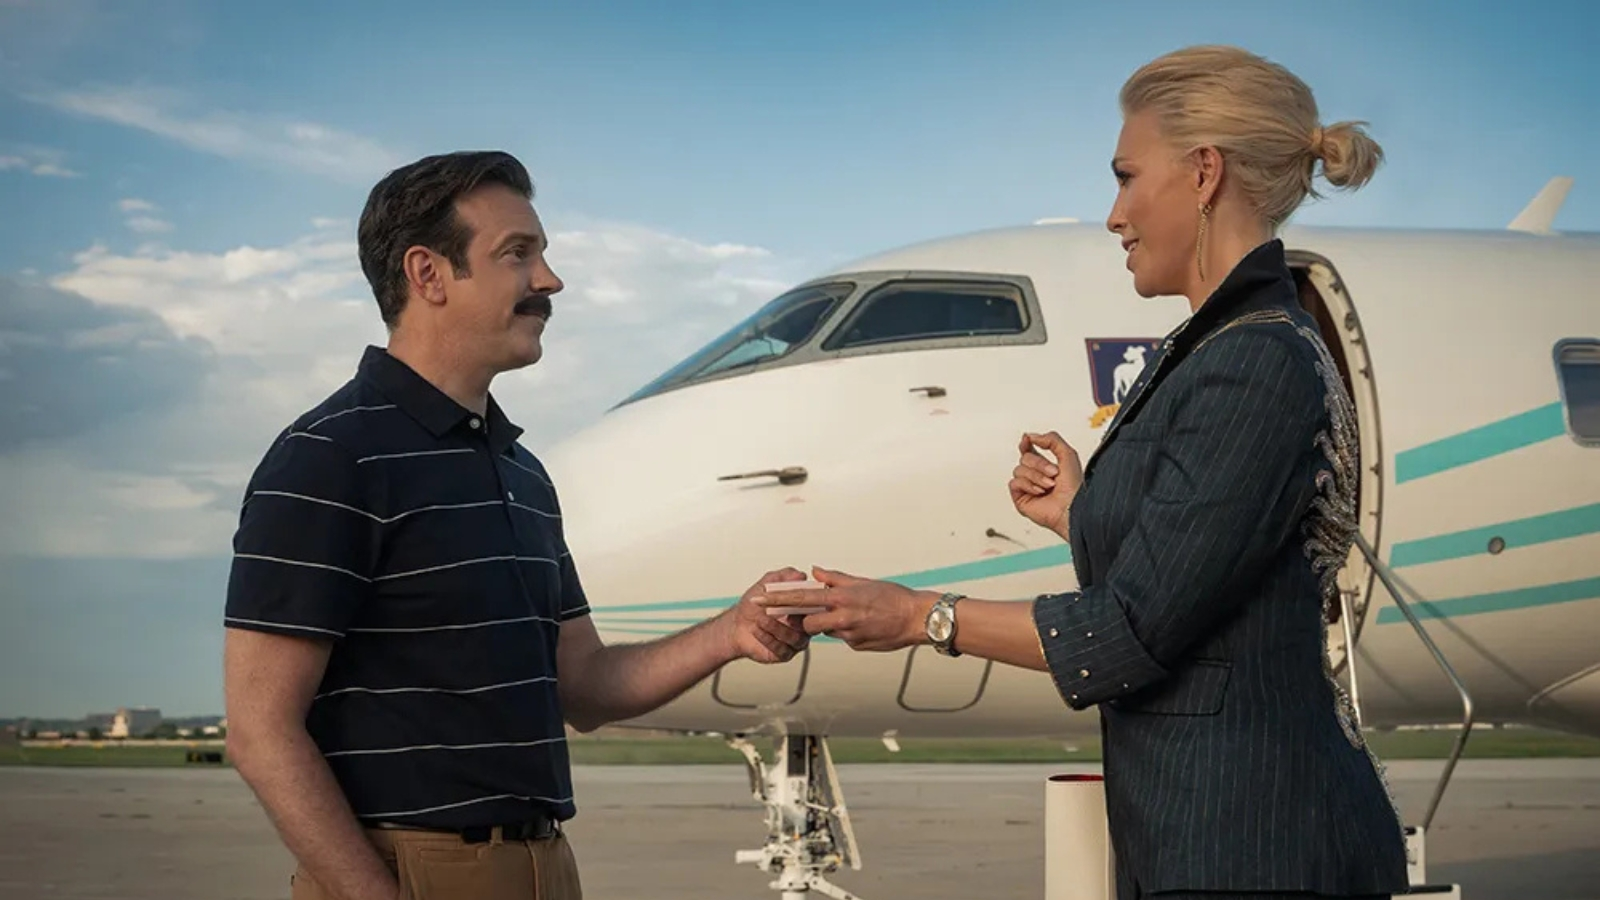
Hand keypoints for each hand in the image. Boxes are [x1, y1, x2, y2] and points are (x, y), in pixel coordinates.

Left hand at [718, 567, 812, 663]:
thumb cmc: (752, 608)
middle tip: (779, 608)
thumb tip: (800, 575)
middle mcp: (802, 626)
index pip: (815, 606)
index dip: (807, 601)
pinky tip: (758, 629)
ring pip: (795, 638)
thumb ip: (783, 577)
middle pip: (808, 624)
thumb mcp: (766, 585)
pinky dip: (768, 638)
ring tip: (761, 618)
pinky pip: (781, 649)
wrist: (736, 626)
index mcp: (802, 609)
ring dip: (777, 627)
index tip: (795, 596)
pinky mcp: (784, 654)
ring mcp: (794, 641)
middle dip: (794, 615)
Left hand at [765, 566, 931, 652]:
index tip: (759, 599)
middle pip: (806, 622)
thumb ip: (835, 578)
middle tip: (788, 614)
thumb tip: (814, 571)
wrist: (917, 619)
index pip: (801, 599)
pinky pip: (842, 637)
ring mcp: (848, 635)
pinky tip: (865, 624)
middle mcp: (841, 617)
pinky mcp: (856, 645)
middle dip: (797, 618)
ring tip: (846, 613)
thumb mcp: (862, 582)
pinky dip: (846, 630)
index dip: (778, 599)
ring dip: (826, 623)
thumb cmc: (892, 596)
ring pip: (825, 630)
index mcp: (841, 598)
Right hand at [1009, 431, 1081, 536]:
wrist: (1071, 507)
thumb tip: (1030, 436)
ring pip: (1019, 469)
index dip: (1026, 443)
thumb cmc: (1074, 487)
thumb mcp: (1068, 454)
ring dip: (1036, 476)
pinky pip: (1015, 483)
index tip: (1027, 439)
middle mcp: (1035, 476)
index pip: (1029, 450)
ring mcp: (1027, 487)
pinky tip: (1039, 491)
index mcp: (1046, 466)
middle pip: (1024, 457)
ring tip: (1049, 485)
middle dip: (1039, 464)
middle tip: (1054, 473)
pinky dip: (1028, 485)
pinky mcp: (1020, 498)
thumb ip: (1051, 439)